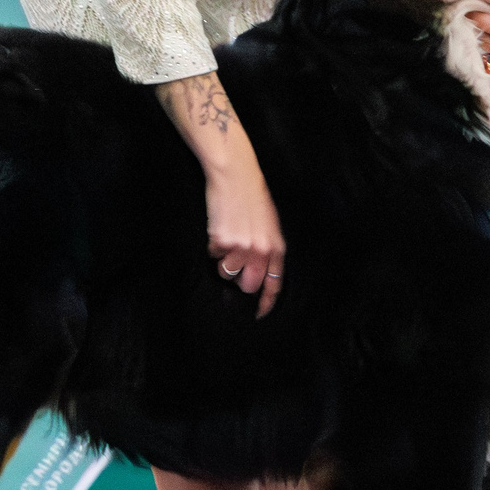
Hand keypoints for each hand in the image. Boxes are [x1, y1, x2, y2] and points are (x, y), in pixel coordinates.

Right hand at [202, 153, 288, 317]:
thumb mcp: (269, 224)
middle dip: (239, 281)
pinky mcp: (223, 241)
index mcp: (276, 247)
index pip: (274, 284)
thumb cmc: (252, 197)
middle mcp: (261, 251)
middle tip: (235, 263)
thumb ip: (266, 249)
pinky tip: (220, 226)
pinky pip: (213, 254)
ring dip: (224, 260)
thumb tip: (256, 272)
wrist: (236, 175)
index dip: (266, 302)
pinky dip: (213, 244)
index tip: (258, 313)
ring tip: (228, 237)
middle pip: (248, 286)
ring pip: (227, 272)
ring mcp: (241, 247)